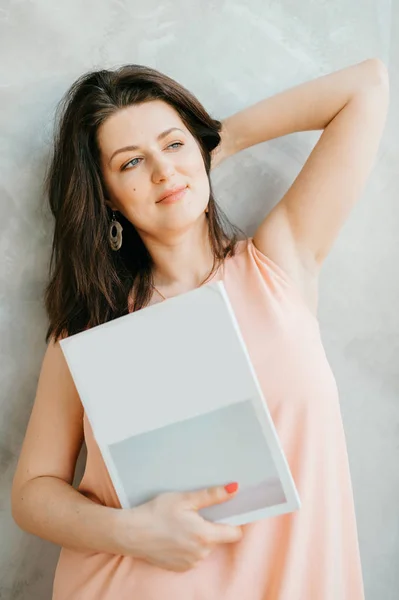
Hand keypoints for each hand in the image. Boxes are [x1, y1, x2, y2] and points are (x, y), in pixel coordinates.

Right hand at [115, 483, 242, 571]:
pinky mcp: (180, 568)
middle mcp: (201, 554)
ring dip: (199, 537)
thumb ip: (213, 495)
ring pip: (205, 547)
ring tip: (181, 524)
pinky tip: (174, 535)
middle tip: (194, 513)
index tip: (224, 512)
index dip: (233, 522)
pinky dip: (188, 546)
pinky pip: (193, 555)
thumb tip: (235, 489)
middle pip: (218, 539)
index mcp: (206, 536)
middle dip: (211, 526)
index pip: (235, 534)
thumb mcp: (185, 499)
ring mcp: (190, 563)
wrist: (132, 533)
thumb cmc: (157, 513)